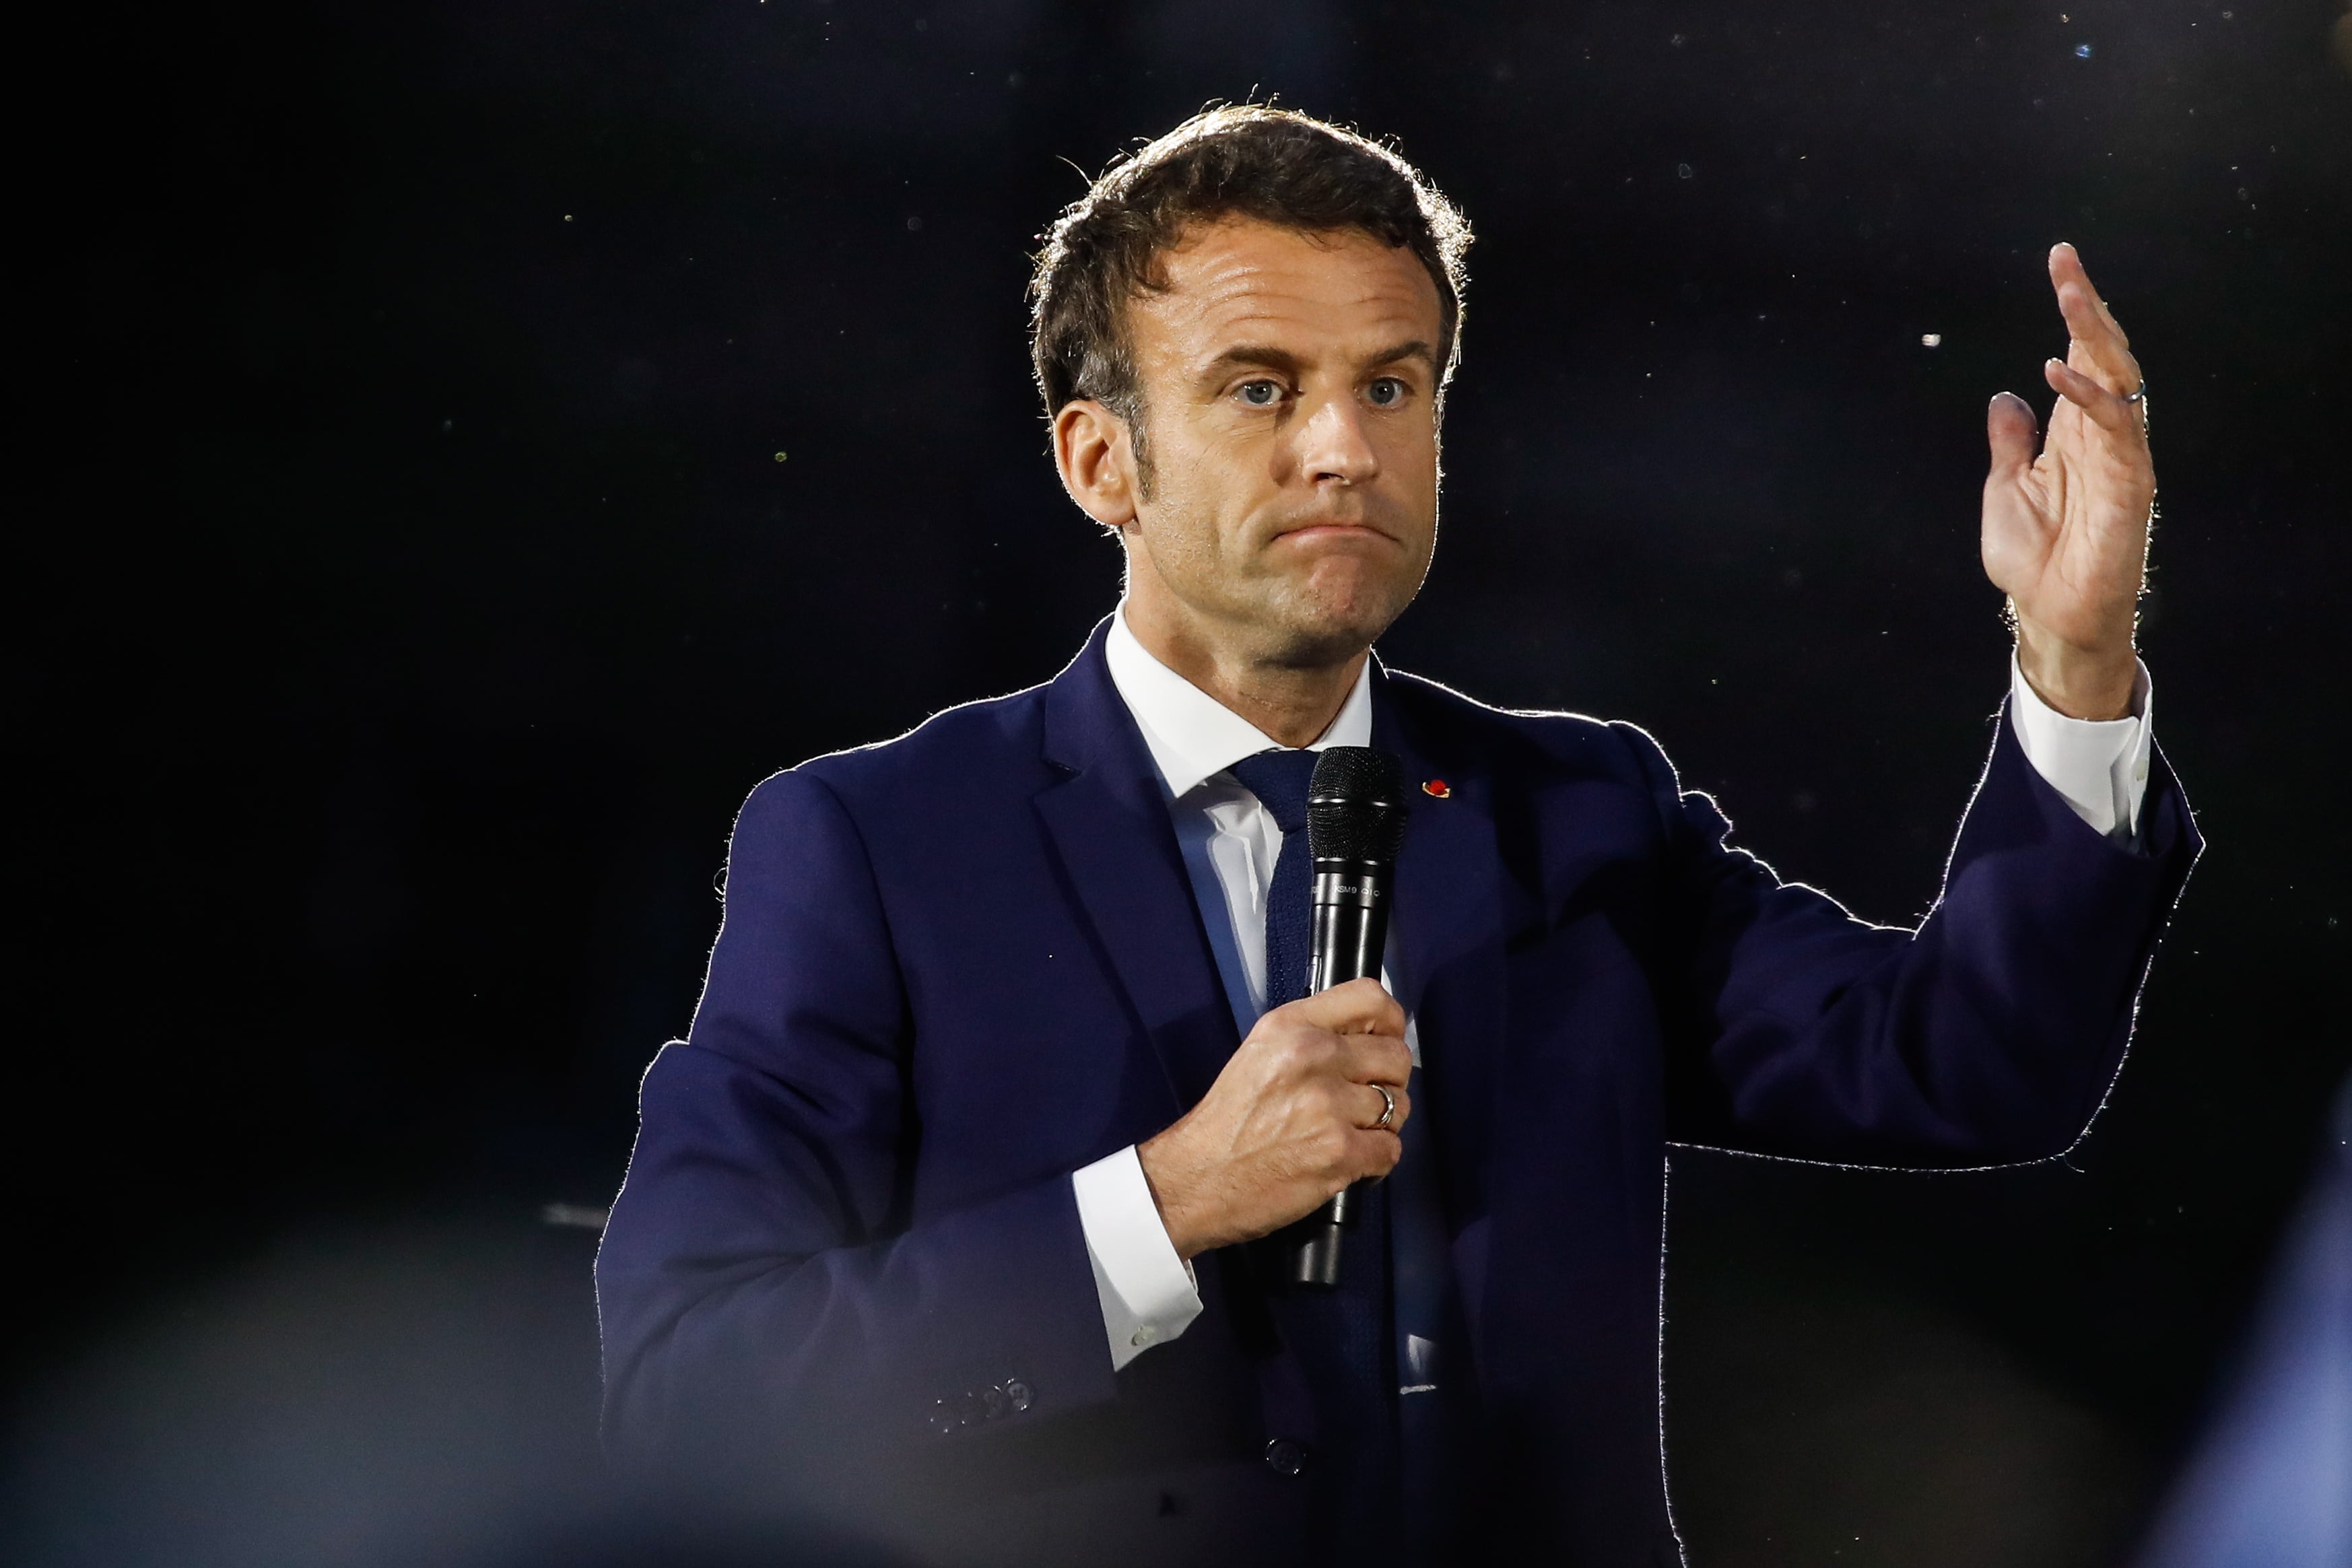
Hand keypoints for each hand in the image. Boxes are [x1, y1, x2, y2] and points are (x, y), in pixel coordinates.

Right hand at [1135, 977, 1410, 1259]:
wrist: (1196, 1179)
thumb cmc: (1227, 1122)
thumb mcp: (1260, 1052)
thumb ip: (1311, 1037)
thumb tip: (1367, 1037)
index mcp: (1292, 1026)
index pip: (1372, 998)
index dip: (1390, 1023)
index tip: (1384, 1042)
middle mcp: (1313, 1056)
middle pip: (1396, 1057)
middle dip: (1389, 1082)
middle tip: (1363, 1102)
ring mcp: (1328, 1106)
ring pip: (1398, 1106)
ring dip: (1381, 1125)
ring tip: (1350, 1135)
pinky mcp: (1339, 1153)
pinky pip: (1390, 1150)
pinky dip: (1376, 1162)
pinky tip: (1350, 1163)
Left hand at [1982, 242, 2154, 719]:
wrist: (2048, 613)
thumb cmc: (2032, 558)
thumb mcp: (2004, 486)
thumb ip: (2010, 441)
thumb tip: (2005, 395)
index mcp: (2072, 431)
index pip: (2081, 355)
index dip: (2074, 310)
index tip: (2060, 262)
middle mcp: (2101, 435)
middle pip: (2105, 355)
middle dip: (2086, 307)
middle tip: (2065, 264)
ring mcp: (2119, 456)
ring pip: (2119, 379)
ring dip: (2094, 335)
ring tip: (2069, 295)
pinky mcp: (2128, 483)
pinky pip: (2116, 429)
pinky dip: (2090, 397)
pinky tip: (2059, 372)